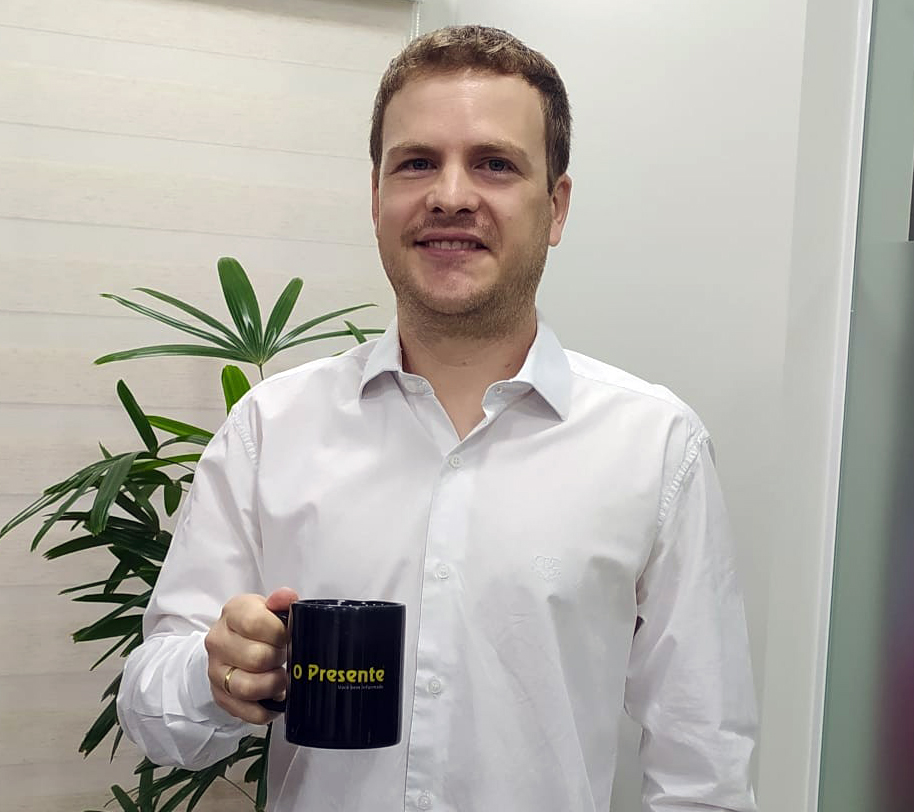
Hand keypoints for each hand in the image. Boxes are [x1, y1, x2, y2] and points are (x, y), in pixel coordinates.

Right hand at [204, 587, 298, 723]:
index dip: (280, 633)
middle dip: (279, 658)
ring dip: (274, 685)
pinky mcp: (220, 696)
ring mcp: (216, 671)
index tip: (288, 636)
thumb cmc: (258, 625)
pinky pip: (247, 712)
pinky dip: (267, 709)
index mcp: (232, 613)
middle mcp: (218, 641)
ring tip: (281, 676)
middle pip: (257, 658)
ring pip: (248, 687)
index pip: (256, 623)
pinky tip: (275, 698)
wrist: (231, 643)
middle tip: (284, 655)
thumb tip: (287, 597)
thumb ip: (280, 601)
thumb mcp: (269, 607)